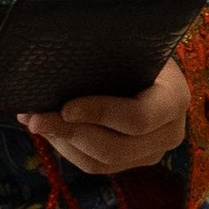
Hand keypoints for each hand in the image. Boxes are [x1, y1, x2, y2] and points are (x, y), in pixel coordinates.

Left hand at [24, 58, 189, 176]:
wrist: (145, 62)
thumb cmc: (134, 46)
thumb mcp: (126, 43)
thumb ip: (101, 50)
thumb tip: (56, 58)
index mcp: (174, 99)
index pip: (139, 118)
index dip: (100, 114)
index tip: (66, 106)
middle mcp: (170, 132)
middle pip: (116, 148)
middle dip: (71, 133)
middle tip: (36, 118)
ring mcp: (151, 152)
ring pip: (101, 162)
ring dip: (63, 143)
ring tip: (34, 121)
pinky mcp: (130, 161)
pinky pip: (94, 165)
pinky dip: (67, 149)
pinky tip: (49, 130)